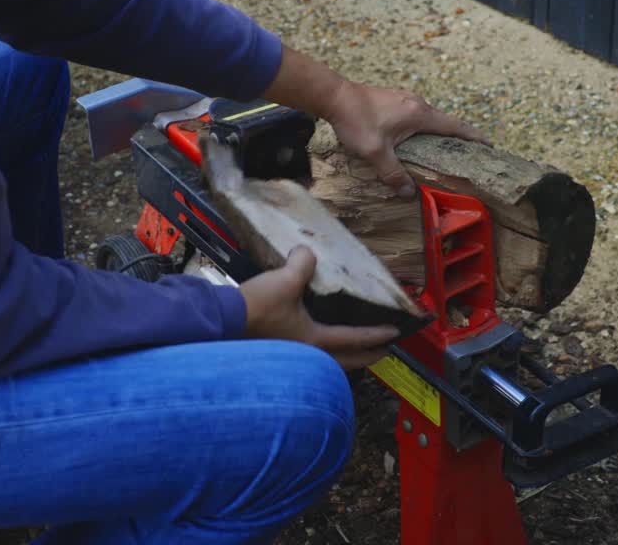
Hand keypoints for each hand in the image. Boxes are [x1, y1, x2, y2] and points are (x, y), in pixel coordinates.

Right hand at [240, 247, 399, 369]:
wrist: (221, 322)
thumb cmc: (257, 307)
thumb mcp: (285, 280)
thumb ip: (302, 264)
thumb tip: (306, 252)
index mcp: (315, 340)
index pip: (355, 339)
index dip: (377, 335)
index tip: (395, 334)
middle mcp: (307, 355)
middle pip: (346, 362)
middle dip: (368, 357)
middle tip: (383, 353)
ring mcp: (290, 359)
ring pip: (327, 364)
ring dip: (344, 359)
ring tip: (352, 351)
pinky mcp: (275, 356)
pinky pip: (308, 359)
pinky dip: (321, 355)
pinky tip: (314, 345)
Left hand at [324, 80, 487, 197]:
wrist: (334, 96)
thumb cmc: (356, 121)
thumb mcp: (375, 153)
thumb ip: (393, 174)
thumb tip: (408, 193)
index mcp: (420, 114)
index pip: (455, 126)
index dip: (473, 137)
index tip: (489, 145)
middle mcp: (417, 103)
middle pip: (444, 122)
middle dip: (457, 137)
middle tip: (467, 154)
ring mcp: (405, 99)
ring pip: (428, 118)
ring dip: (437, 132)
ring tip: (442, 150)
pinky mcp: (393, 99)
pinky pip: (415, 115)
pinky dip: (422, 128)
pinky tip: (414, 140)